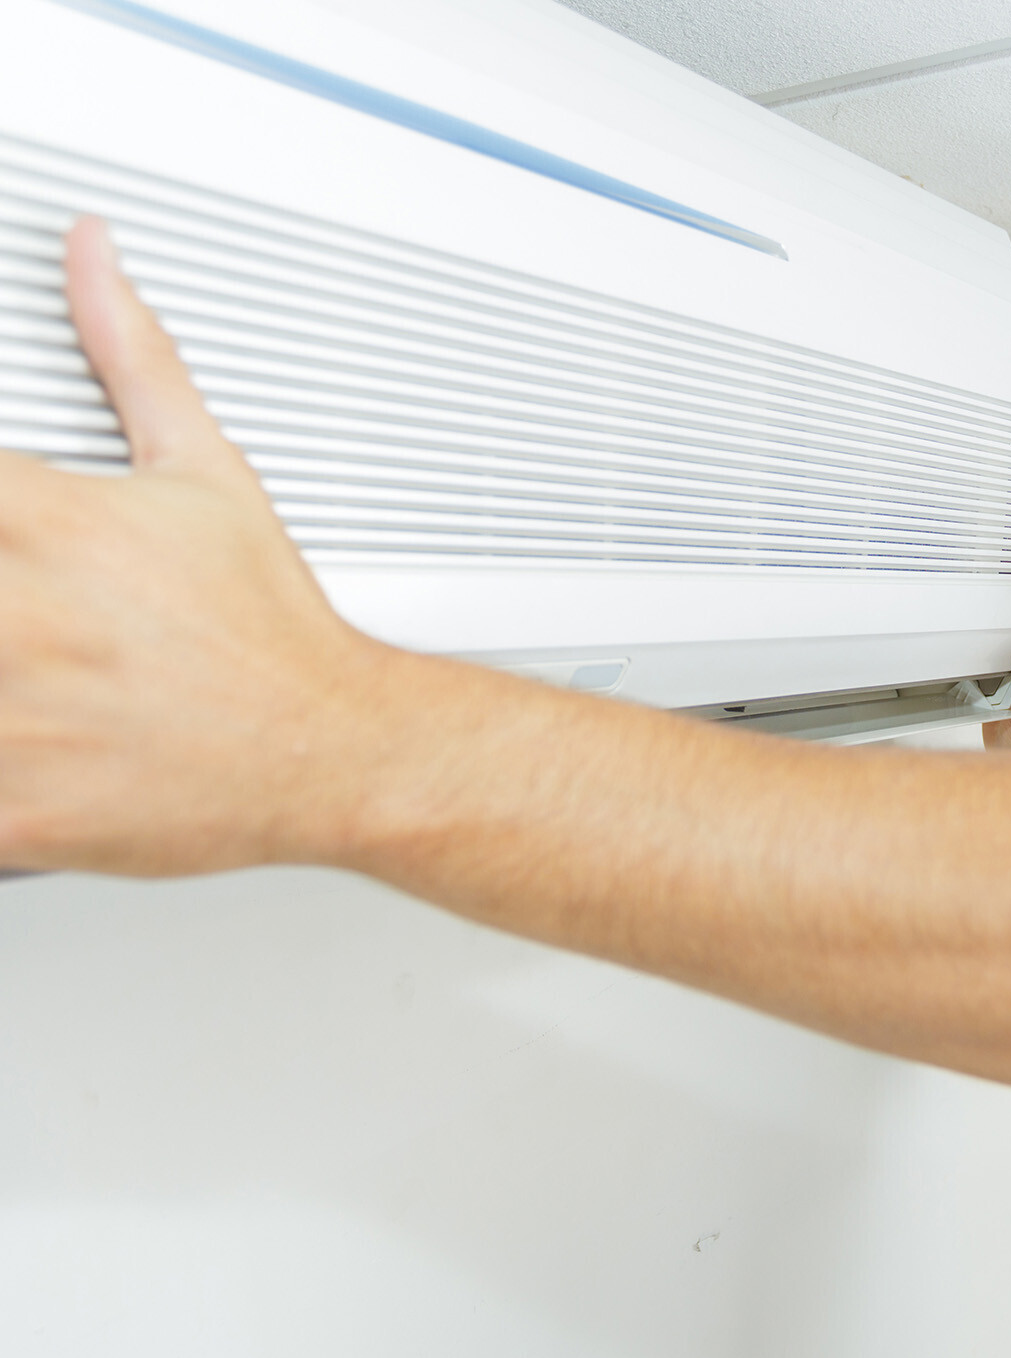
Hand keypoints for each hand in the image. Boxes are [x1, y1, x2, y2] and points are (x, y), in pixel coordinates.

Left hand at [0, 218, 388, 874]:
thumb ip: (131, 355)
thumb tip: (91, 254)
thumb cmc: (272, 630)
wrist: (337, 751)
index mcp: (41, 518)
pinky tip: (24, 736)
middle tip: (20, 604)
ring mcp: (13, 717)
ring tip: (23, 670)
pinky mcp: (18, 809)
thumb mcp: (206, 474)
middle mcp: (18, 614)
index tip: (5, 537)